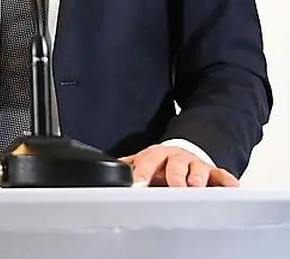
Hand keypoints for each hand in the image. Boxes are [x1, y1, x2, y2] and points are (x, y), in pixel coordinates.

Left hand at [120, 145, 238, 186]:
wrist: (185, 153)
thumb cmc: (162, 163)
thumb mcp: (145, 162)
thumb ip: (129, 166)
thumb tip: (109, 168)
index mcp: (158, 155)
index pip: (149, 160)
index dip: (143, 170)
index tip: (138, 183)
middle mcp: (177, 158)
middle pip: (175, 163)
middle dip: (174, 175)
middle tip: (174, 186)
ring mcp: (196, 165)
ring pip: (198, 169)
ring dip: (197, 177)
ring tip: (195, 186)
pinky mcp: (214, 173)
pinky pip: (223, 176)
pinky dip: (227, 181)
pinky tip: (231, 187)